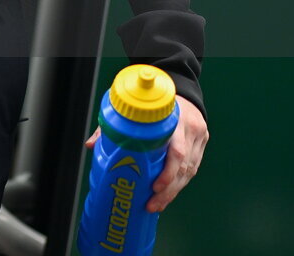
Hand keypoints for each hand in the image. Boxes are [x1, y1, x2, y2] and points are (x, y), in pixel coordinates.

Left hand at [84, 94, 207, 213]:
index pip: (176, 150)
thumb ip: (114, 125)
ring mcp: (199, 137)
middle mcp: (191, 129)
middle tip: (152, 203)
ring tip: (157, 204)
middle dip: (168, 189)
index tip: (154, 186)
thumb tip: (91, 145)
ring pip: (189, 171)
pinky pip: (193, 168)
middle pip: (183, 167)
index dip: (167, 171)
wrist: (182, 88)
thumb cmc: (154, 101)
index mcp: (176, 118)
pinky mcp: (202, 143)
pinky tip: (168, 193)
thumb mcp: (136, 108)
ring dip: (173, 190)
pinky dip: (179, 182)